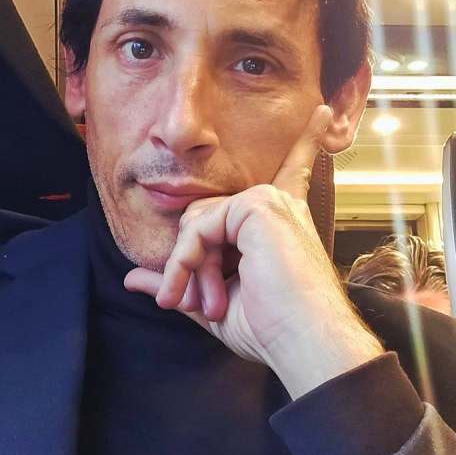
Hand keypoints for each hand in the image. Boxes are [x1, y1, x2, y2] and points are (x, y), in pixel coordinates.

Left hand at [122, 104, 383, 398]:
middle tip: (201, 305)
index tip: (322, 112)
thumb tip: (132, 278)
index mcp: (279, 221)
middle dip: (191, 263)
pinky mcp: (259, 205)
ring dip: (188, 267)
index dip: (303, 143)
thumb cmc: (271, 329)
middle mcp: (279, 204)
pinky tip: (194, 290)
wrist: (303, 342)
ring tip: (208, 304)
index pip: (288, 172)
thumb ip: (178, 281)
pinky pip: (198, 227)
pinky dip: (186, 261)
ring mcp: (269, 201)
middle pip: (203, 216)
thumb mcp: (213, 304)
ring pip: (197, 222)